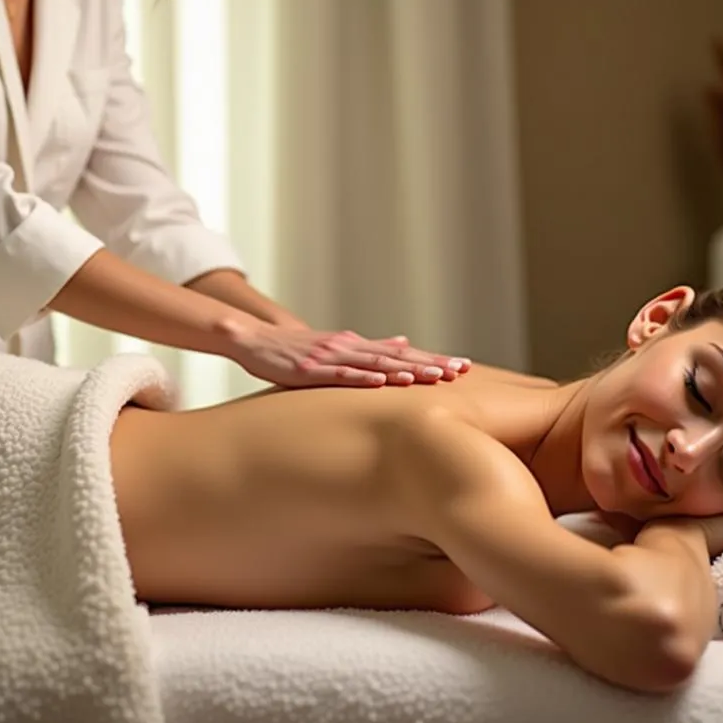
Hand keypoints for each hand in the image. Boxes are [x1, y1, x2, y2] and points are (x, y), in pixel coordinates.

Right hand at [220, 321, 470, 388]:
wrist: (258, 340)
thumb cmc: (300, 350)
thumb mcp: (341, 346)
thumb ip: (373, 347)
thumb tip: (406, 342)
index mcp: (360, 346)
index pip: (405, 354)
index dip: (434, 359)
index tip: (463, 366)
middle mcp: (351, 347)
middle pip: (398, 356)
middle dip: (430, 363)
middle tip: (460, 370)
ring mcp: (332, 357)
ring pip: (375, 364)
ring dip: (405, 369)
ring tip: (432, 376)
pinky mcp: (312, 369)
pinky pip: (341, 375)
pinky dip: (363, 378)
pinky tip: (382, 382)